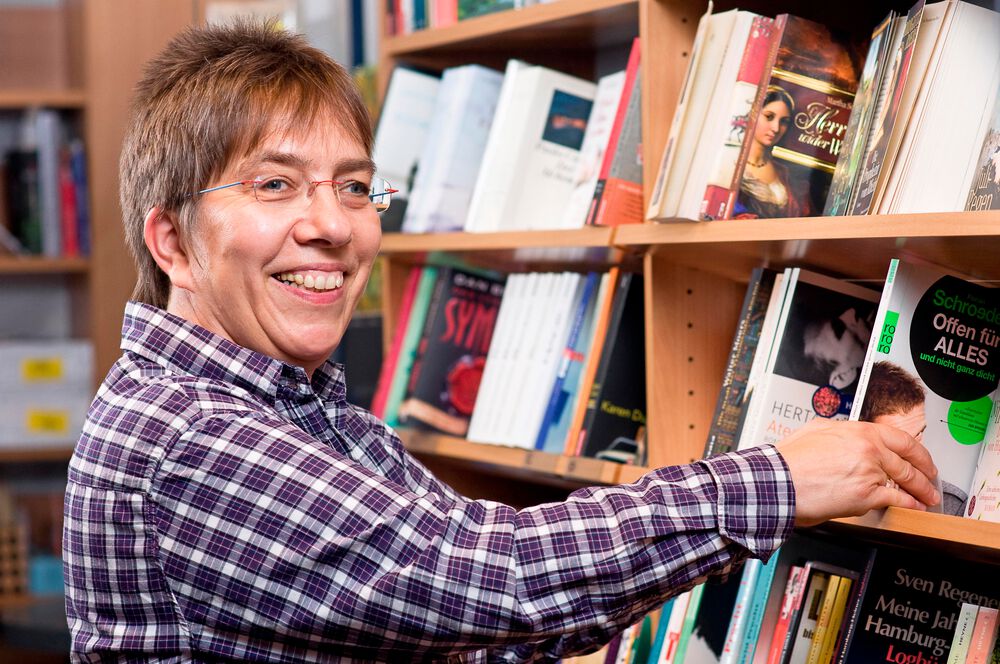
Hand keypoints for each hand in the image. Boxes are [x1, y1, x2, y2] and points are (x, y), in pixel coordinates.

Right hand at [775, 419, 939, 526]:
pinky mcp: (867, 494)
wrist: (779, 481)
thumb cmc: (788, 460)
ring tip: (927, 496)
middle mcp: (868, 448)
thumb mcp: (815, 431)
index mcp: (857, 430)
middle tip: (931, 478)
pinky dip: (909, 504)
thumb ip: (838, 433)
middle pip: (907, 460)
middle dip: (925, 472)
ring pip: (905, 480)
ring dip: (920, 489)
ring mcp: (869, 471)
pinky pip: (896, 499)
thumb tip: (847, 437)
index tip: (921, 458)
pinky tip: (913, 506)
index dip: (916, 451)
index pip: (899, 439)